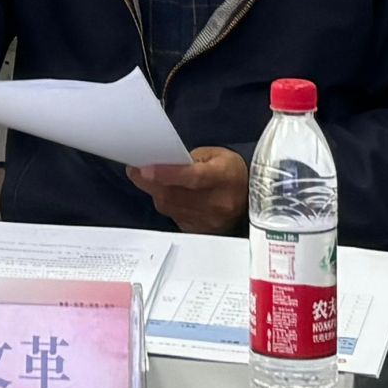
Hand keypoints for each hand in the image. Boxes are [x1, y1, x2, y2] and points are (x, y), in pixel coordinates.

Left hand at [127, 147, 249, 234]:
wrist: (250, 201)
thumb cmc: (231, 172)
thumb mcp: (216, 155)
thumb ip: (189, 158)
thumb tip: (161, 163)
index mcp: (223, 177)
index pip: (193, 177)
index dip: (167, 173)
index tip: (143, 169)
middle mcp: (217, 203)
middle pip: (174, 195)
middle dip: (151, 181)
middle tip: (136, 169)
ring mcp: (208, 222)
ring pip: (169, 207)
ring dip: (156, 192)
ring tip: (151, 178)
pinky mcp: (200, 231)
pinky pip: (173, 216)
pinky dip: (166, 204)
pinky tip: (168, 194)